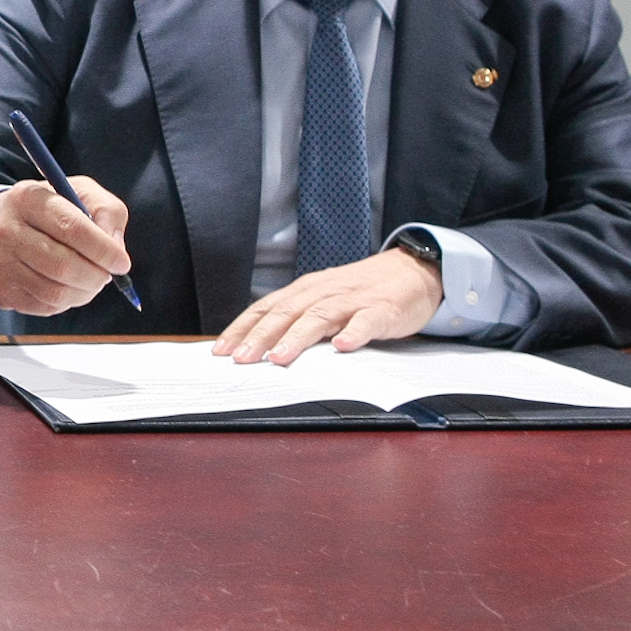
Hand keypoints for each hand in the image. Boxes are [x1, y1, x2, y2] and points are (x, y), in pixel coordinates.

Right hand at [0, 177, 131, 316]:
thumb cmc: (48, 209)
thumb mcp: (80, 193)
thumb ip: (107, 211)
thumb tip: (116, 248)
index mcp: (27, 198)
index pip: (71, 228)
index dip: (102, 249)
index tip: (122, 262)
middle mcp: (6, 229)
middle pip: (62, 265)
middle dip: (96, 275)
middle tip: (107, 274)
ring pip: (55, 291)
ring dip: (84, 292)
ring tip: (91, 280)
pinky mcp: (0, 290)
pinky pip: (45, 306)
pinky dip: (66, 301)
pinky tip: (67, 285)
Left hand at [212, 248, 443, 365]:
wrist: (410, 271)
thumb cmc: (361, 291)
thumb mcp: (324, 300)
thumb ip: (298, 319)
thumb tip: (262, 348)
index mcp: (305, 291)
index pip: (266, 308)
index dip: (242, 328)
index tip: (220, 350)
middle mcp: (323, 292)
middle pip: (286, 312)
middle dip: (261, 336)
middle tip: (241, 359)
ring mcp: (352, 300)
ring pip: (319, 316)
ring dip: (297, 337)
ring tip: (280, 358)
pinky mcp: (382, 309)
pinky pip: (366, 321)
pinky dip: (354, 333)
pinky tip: (343, 346)